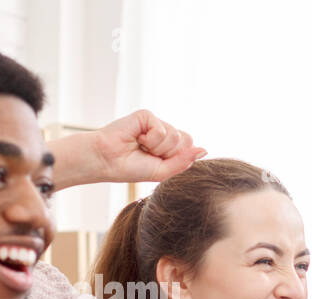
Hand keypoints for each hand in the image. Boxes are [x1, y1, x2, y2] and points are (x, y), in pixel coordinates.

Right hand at [50, 110, 205, 189]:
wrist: (107, 161)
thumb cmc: (132, 168)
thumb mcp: (163, 171)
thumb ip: (184, 161)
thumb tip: (204, 149)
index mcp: (170, 146)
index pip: (190, 147)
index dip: (176, 158)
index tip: (156, 161)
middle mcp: (164, 132)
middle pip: (186, 140)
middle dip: (168, 153)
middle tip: (148, 154)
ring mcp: (155, 122)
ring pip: (175, 136)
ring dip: (157, 148)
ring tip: (140, 146)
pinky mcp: (146, 115)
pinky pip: (161, 130)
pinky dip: (150, 139)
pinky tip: (136, 138)